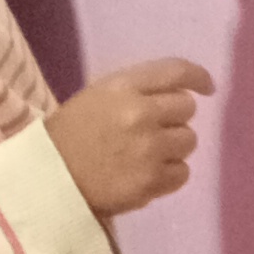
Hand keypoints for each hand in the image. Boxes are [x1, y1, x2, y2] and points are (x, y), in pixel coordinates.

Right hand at [48, 60, 215, 218]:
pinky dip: (170, 174)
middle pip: (187, 108)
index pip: (175, 72)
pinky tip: (147, 174)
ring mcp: (148, 150)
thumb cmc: (70, 135)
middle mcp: (140, 114)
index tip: (207, 87)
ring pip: (189, 141)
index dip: (198, 77)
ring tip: (148, 154)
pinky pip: (183, 173)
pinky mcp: (151, 182)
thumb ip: (137, 90)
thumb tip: (183, 91)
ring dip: (174, 146)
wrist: (46, 181)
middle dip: (175, 117)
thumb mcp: (97, 96)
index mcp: (122, 87)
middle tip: (154, 129)